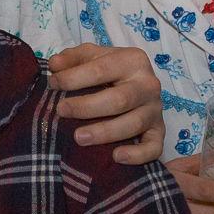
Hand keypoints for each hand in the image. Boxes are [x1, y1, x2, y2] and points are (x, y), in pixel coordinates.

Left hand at [47, 43, 162, 162]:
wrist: (138, 84)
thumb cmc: (110, 71)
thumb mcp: (92, 57)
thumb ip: (72, 58)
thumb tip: (55, 65)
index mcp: (133, 61)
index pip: (101, 69)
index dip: (74, 78)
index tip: (53, 84)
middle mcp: (148, 85)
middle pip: (119, 99)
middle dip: (87, 107)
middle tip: (61, 111)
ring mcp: (155, 110)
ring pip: (133, 124)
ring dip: (105, 133)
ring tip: (79, 138)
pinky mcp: (160, 131)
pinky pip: (154, 146)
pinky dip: (137, 154)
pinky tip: (116, 156)